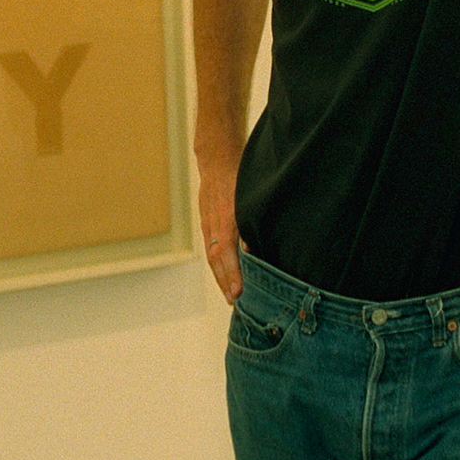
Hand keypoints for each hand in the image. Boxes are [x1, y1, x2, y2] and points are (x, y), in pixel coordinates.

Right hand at [197, 153, 242, 301]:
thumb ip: (250, 222)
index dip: (232, 275)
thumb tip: (252, 251)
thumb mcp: (249, 194)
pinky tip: (225, 273)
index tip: (238, 293)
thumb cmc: (238, 173)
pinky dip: (218, 263)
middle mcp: (213, 224)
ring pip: (212, 255)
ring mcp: (207, 223)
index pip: (225, 254)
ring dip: (221, 276)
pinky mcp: (207, 221)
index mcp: (225, 218)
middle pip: (216, 260)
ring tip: (230, 295)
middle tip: (234, 303)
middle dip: (225, 282)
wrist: (217, 157)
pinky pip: (211, 247)